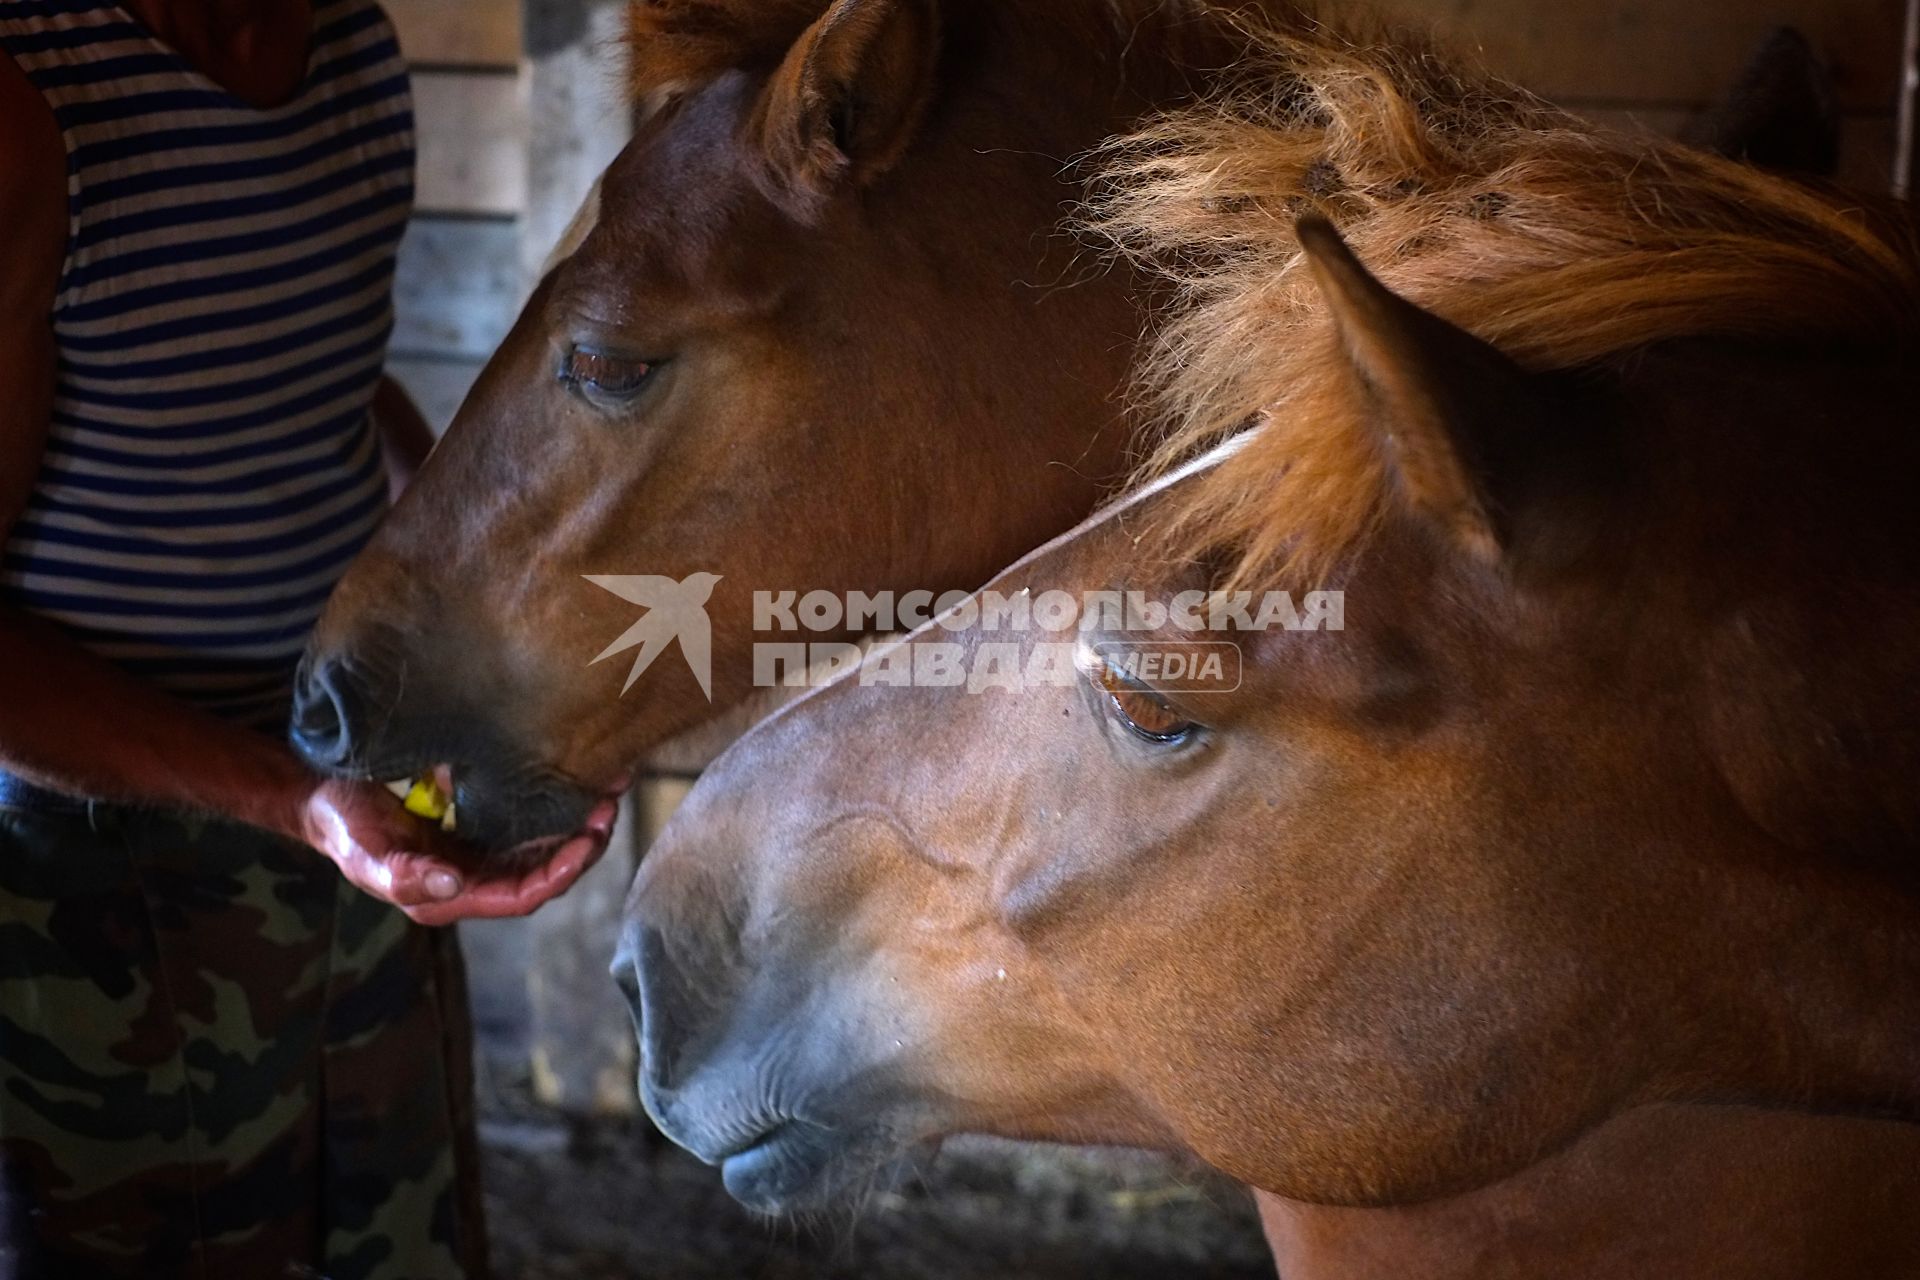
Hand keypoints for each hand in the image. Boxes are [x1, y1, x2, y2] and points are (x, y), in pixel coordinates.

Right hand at [298, 778, 622, 926]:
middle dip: (583, 843)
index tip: (585, 843)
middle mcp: (477, 875)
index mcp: (454, 894)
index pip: (522, 895)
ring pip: (548, 841)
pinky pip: (534, 812)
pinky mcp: (485, 816)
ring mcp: (484, 845)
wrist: (327, 794)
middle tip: (608, 806)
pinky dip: (560, 795)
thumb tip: (451, 886)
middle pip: (546, 869)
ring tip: (610, 784)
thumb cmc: (343, 826)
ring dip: (580, 818)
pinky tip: (582, 769)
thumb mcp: (363, 851)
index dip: (558, 874)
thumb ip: (402, 874)